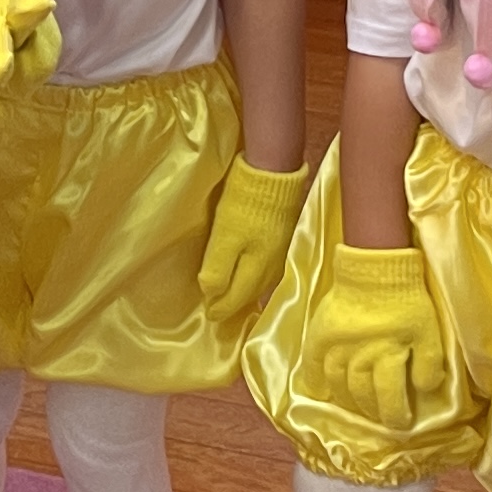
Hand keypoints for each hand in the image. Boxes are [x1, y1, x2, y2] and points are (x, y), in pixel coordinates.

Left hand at [196, 157, 315, 329]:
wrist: (274, 176)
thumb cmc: (245, 207)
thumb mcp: (224, 237)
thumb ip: (217, 270)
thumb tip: (210, 295)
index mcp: (257, 271)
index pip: (236, 300)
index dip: (219, 309)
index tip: (208, 316)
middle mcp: (272, 270)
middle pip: (249, 296)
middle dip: (233, 305)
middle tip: (217, 311)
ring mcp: (281, 256)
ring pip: (259, 285)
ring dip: (244, 293)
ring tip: (230, 297)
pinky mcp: (283, 242)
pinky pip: (266, 271)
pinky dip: (254, 279)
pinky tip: (248, 275)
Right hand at [303, 243, 451, 430]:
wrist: (377, 267)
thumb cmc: (408, 300)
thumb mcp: (430, 331)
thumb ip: (428, 363)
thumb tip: (423, 390)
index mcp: (387, 354)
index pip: (389, 396)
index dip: (394, 414)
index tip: (401, 425)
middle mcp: (359, 355)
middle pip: (362, 393)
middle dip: (373, 411)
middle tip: (381, 419)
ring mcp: (336, 346)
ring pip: (338, 383)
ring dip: (348, 401)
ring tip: (357, 409)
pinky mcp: (321, 335)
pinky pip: (313, 363)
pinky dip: (315, 381)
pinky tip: (320, 393)